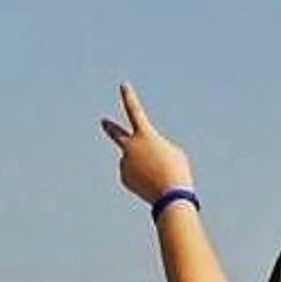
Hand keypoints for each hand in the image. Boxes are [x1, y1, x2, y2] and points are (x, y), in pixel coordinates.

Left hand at [101, 84, 193, 203]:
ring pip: (135, 162)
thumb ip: (155, 148)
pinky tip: (151, 184)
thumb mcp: (173, 153)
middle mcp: (130, 146)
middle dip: (110, 127)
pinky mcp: (124, 177)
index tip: (123, 86)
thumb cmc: (177, 171)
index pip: (134, 111)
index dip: (129, 97)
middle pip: (116, 134)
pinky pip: (134, 175)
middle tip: (103, 122)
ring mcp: (124, 162)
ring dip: (146, 167)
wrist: (170, 195)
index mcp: (145, 135)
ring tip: (158, 176)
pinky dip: (142, 179)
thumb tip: (141, 156)